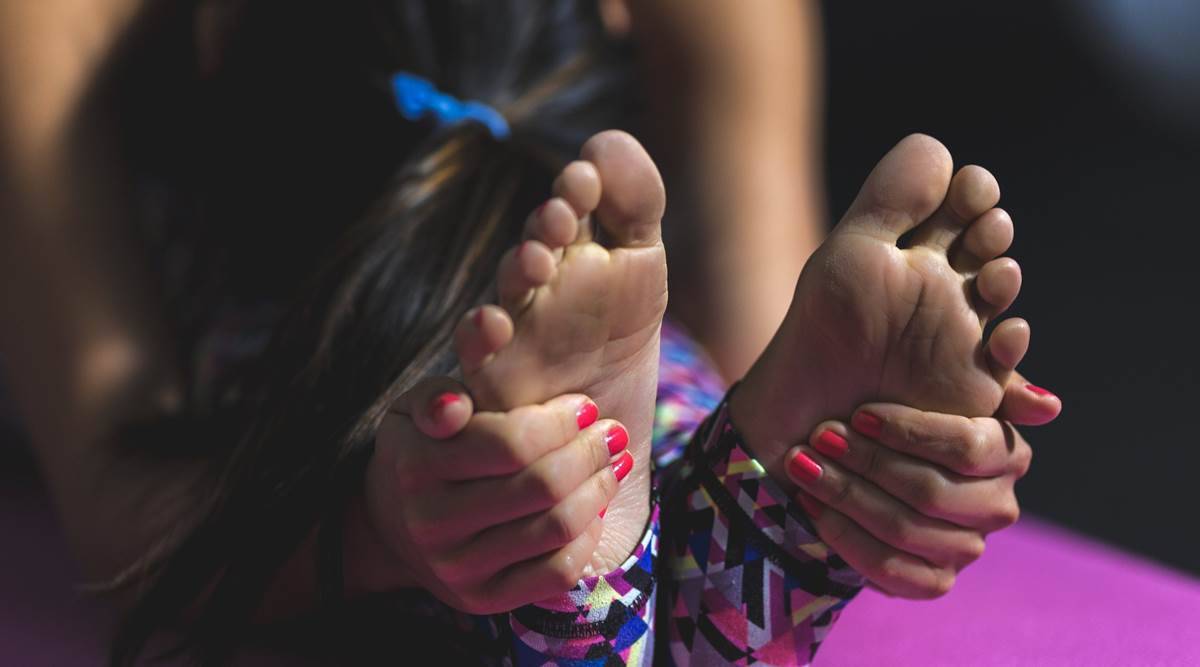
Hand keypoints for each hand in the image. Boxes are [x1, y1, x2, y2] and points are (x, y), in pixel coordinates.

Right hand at [359, 377, 629, 613]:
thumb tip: (454, 407)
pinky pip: (557, 572)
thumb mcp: (421, 407)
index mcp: (416, 465)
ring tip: (613, 461)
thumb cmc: (428, 445)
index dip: (560, 422)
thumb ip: (440, 394)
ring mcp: (457, 568)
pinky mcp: (484, 600)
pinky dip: (588, 535)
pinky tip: (594, 505)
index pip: (510, 443)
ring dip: (600, 488)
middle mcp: (431, 523)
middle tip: (612, 432)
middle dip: (590, 452)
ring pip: (556, 527)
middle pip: (541, 486)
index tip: (586, 407)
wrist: (397, 522)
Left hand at [783, 374, 1059, 597]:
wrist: (841, 438)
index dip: (909, 432)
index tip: (859, 412)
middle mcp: (996, 504)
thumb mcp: (925, 371)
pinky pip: (894, 571)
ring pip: (905, 529)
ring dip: (845, 495)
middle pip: (930, 491)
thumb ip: (984, 366)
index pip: (968, 447)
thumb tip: (1047, 404)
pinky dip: (847, 538)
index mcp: (1006, 451)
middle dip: (865, 462)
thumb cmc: (885, 399)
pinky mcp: (933, 579)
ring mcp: (966, 546)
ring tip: (803, 464)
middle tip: (819, 436)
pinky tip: (813, 506)